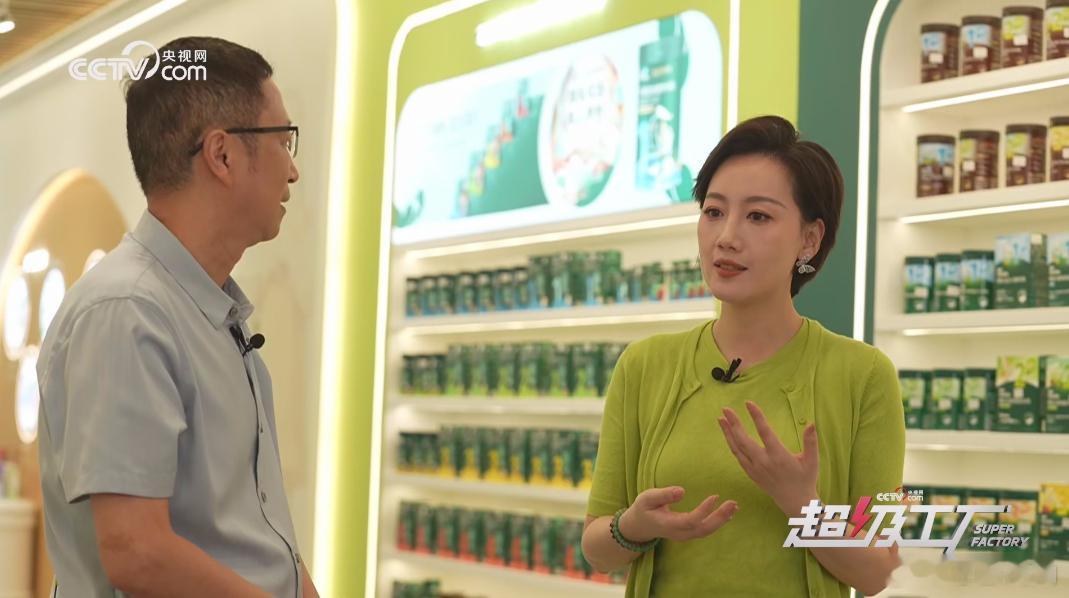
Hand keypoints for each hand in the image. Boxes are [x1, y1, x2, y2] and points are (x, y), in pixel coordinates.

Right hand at [618, 486, 737, 543]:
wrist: (639, 526)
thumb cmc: (643, 509)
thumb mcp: (647, 498)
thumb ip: (664, 495)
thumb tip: (681, 491)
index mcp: (668, 524)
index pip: (690, 521)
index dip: (704, 511)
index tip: (714, 497)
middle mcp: (679, 533)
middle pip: (703, 529)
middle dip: (719, 517)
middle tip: (733, 504)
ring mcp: (684, 535)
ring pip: (706, 531)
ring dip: (721, 520)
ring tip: (734, 507)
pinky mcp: (688, 533)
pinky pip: (705, 530)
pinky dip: (717, 522)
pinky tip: (728, 514)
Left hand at [718, 401, 818, 516]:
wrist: (795, 503)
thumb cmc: (805, 479)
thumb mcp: (812, 461)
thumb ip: (811, 441)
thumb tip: (811, 423)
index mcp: (779, 456)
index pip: (765, 431)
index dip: (756, 416)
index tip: (748, 403)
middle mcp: (764, 462)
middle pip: (744, 440)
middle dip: (734, 423)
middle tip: (725, 409)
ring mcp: (755, 469)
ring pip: (737, 448)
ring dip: (728, 433)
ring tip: (721, 419)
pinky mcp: (751, 474)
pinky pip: (738, 457)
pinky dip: (731, 445)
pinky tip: (728, 435)